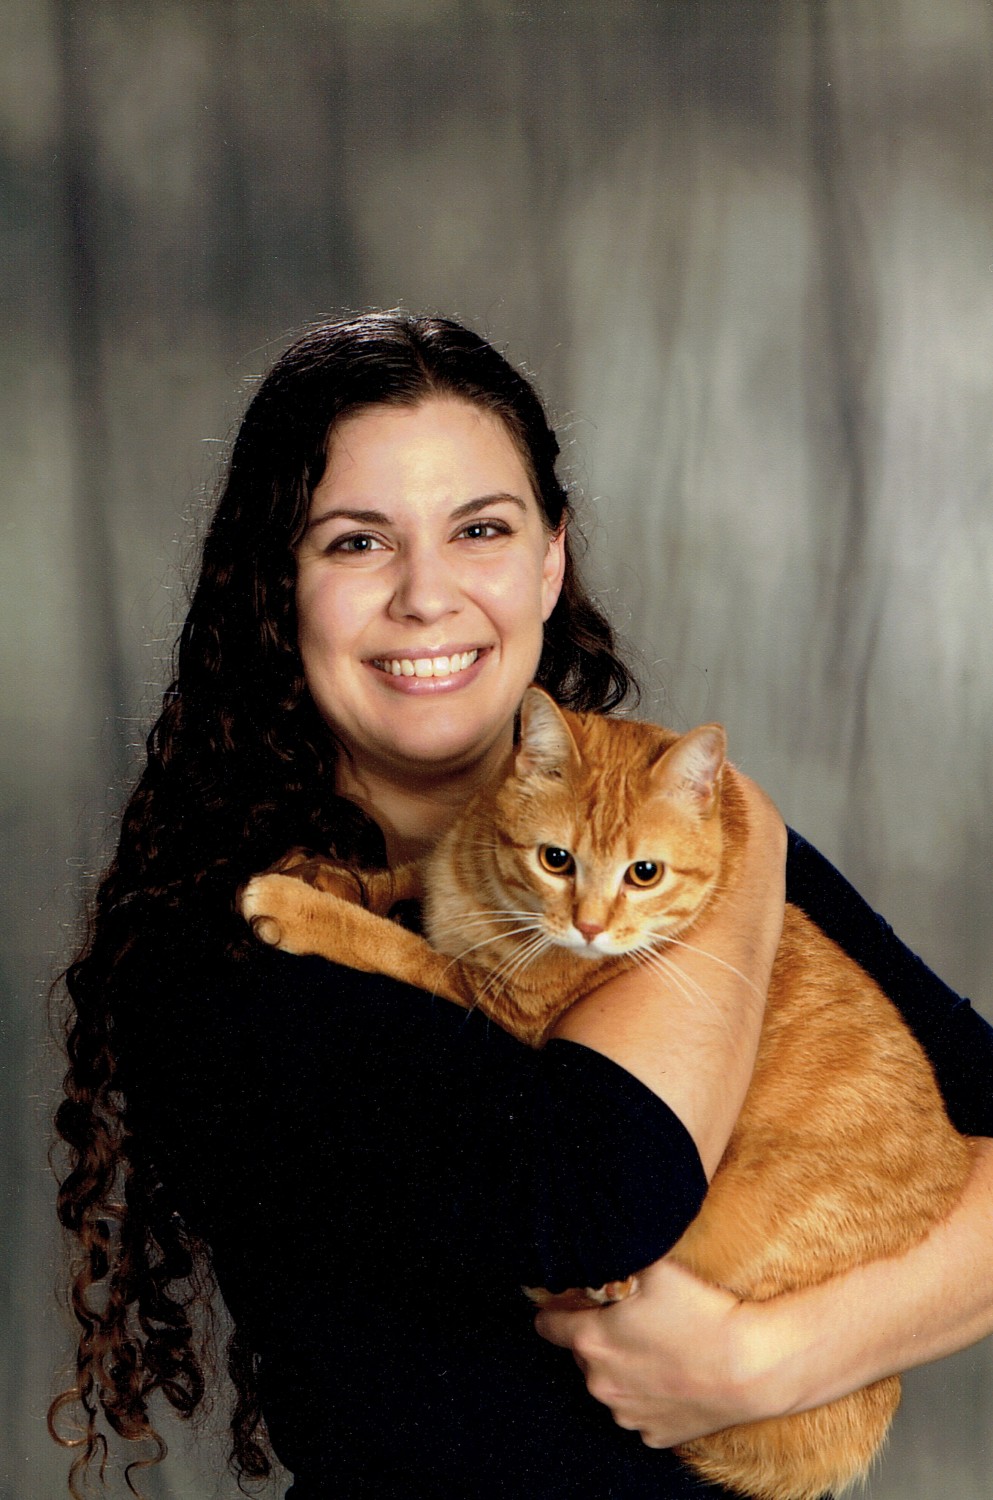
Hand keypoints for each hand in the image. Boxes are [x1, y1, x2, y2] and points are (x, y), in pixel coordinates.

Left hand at [534, 1256, 765, 1448]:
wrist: (752, 1366)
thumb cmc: (701, 1313)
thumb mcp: (655, 1266)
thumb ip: (618, 1257)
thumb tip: (599, 1248)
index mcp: (590, 1341)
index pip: (548, 1323)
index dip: (559, 1306)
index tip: (575, 1299)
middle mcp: (599, 1383)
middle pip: (583, 1352)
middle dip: (598, 1334)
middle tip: (631, 1318)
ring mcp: (626, 1414)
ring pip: (611, 1383)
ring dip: (623, 1366)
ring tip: (658, 1346)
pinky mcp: (654, 1435)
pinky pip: (640, 1411)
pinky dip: (650, 1395)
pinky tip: (673, 1376)